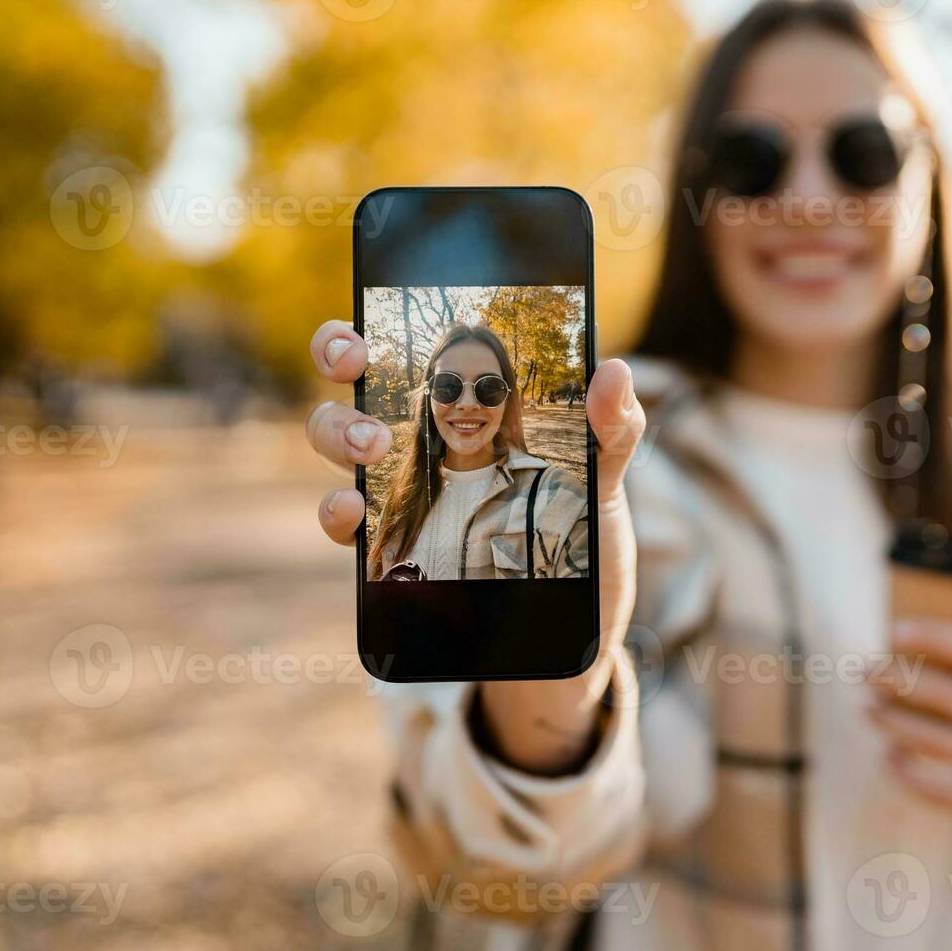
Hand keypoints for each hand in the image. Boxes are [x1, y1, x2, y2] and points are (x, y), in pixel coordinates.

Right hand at [307, 320, 645, 773]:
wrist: (573, 637)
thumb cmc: (586, 546)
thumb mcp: (608, 485)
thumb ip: (614, 430)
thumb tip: (612, 370)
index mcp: (473, 406)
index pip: (415, 346)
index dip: (381, 319)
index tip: (371, 313)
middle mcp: (425, 441)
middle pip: (358, 378)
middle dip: (340, 355)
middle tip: (357, 362)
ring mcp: (404, 494)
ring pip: (338, 441)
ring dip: (338, 430)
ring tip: (370, 445)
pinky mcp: (396, 551)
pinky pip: (346, 523)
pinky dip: (337, 513)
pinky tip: (353, 515)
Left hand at [868, 620, 951, 861]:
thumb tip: (903, 642)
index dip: (934, 639)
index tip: (892, 632)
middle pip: (948, 695)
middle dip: (898, 680)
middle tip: (863, 673)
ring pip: (938, 742)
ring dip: (894, 724)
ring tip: (868, 711)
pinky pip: (940, 791)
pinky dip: (906, 775)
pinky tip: (887, 758)